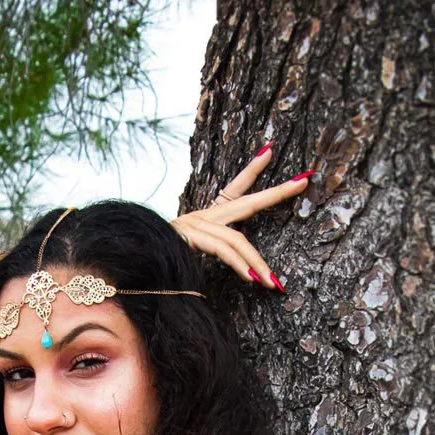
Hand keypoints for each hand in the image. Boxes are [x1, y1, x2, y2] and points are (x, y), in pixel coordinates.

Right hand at [170, 140, 313, 289]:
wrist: (130, 259)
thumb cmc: (159, 262)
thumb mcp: (188, 259)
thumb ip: (212, 261)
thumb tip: (242, 274)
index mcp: (206, 217)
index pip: (235, 189)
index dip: (253, 170)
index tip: (270, 151)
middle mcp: (204, 216)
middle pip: (248, 201)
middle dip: (277, 192)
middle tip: (303, 182)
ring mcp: (197, 224)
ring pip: (238, 240)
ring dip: (258, 264)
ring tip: (274, 283)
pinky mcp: (191, 236)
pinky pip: (223, 250)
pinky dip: (240, 264)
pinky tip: (252, 278)